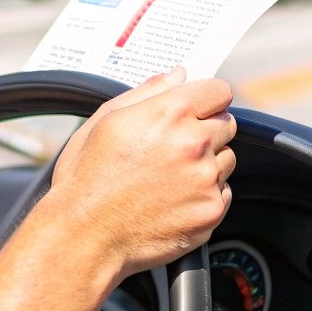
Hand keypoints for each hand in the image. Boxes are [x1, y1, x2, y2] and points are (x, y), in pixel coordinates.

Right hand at [46, 67, 235, 280]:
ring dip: (207, 164)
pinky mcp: (211, 211)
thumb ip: (149, 91)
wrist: (85, 235)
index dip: (207, 99)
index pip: (219, 91)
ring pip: (226, 159)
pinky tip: (173, 200)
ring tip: (168, 178)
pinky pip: (223, 191)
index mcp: (170, 113)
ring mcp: (205, 179)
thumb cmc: (88, 177)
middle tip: (174, 149)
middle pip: (226, 123)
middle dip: (206, 130)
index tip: (197, 110)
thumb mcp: (106, 121)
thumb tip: (179, 74)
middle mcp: (194, 143)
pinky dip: (204, 194)